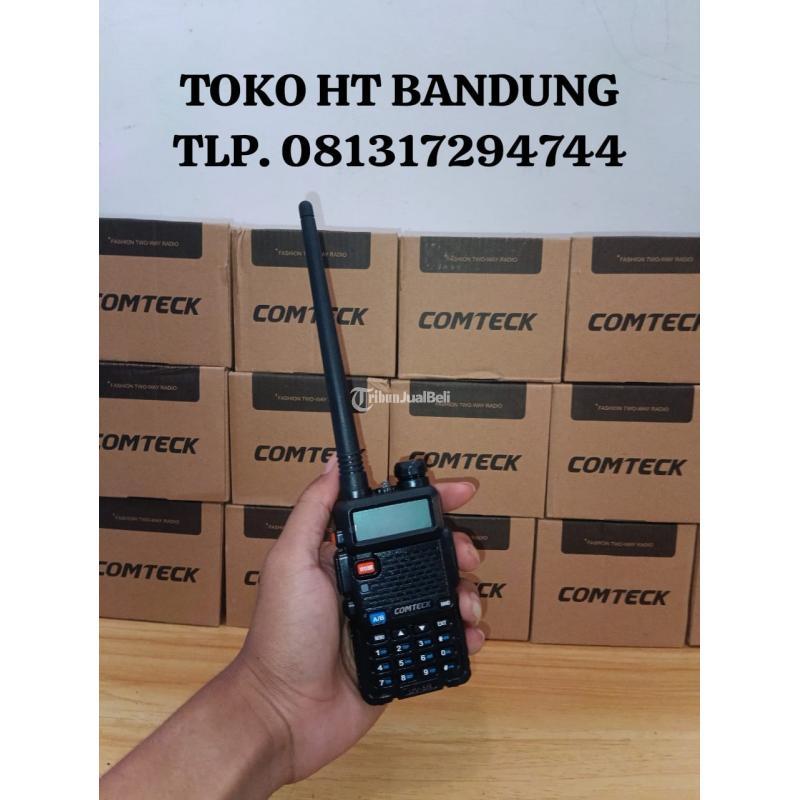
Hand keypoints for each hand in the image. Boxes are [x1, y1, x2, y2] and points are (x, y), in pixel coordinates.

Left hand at [231, 460, 484, 784]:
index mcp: (348, 556)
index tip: (465, 491)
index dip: (431, 502)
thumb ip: (314, 512)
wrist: (286, 713)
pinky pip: (442, 636)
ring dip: (466, 590)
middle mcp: (372, 583)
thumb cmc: (284, 633)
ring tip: (470, 603)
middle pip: (428, 552)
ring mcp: (389, 620)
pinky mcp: (402, 655)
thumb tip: (331, 462)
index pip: (394, 517)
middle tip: (470, 557)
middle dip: (457, 547)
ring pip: (442, 592)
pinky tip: (471, 633)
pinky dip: (462, 632)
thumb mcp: (291, 562)